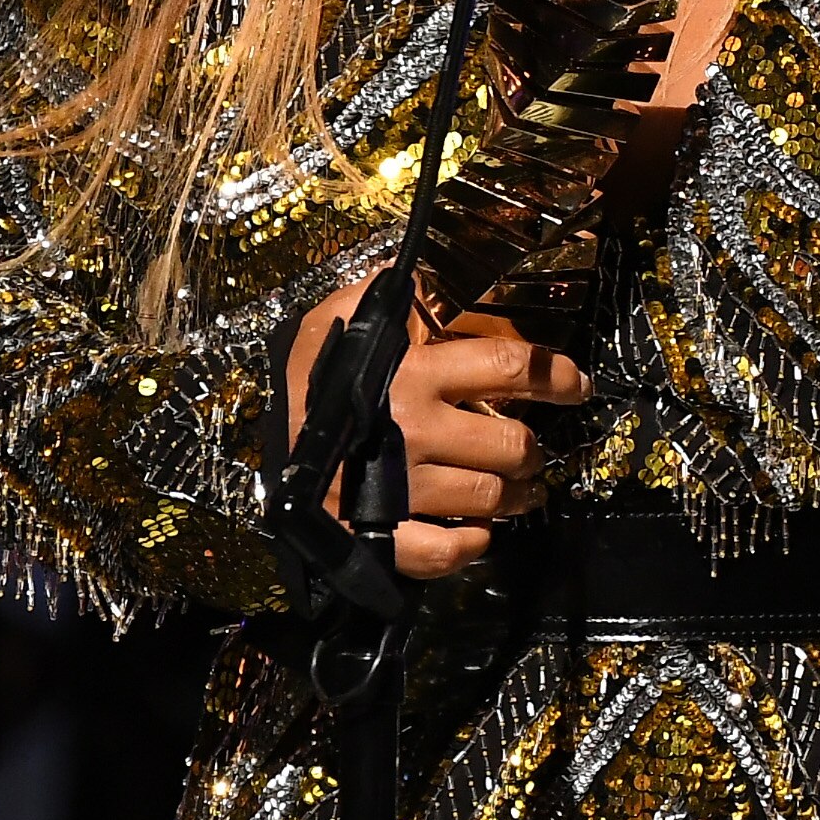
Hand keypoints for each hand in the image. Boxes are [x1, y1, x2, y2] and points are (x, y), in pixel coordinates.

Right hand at [283, 285, 589, 578]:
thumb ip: (385, 293)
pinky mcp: (376, 534)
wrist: (240, 441)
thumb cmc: (303, 374)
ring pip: (489, 499)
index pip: (510, 366)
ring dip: (515, 497)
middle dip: (533, 450)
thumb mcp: (336, 316)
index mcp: (414, 371)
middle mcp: (416, 429)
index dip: (556, 375)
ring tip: (518, 491)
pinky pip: (443, 551)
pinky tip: (476, 533)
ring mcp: (399, 488)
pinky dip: (470, 546)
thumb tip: (424, 269)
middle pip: (511, 445)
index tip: (578, 384)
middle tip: (532, 452)